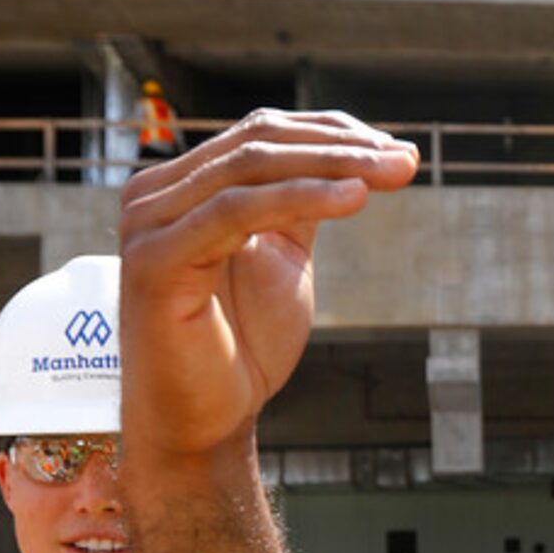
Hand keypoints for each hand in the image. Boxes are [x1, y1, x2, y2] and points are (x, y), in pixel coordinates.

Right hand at [117, 111, 417, 461]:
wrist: (206, 420)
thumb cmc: (242, 344)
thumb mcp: (281, 256)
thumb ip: (300, 204)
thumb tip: (356, 156)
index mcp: (183, 185)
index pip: (261, 133)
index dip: (332, 133)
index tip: (397, 150)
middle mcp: (155, 194)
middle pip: (259, 143)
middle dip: (342, 147)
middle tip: (405, 161)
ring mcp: (149, 223)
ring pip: (251, 169)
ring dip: (332, 166)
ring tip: (391, 175)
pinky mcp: (154, 261)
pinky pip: (236, 212)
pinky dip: (300, 197)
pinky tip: (353, 199)